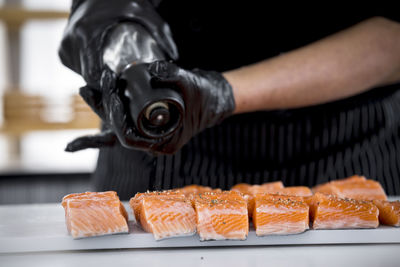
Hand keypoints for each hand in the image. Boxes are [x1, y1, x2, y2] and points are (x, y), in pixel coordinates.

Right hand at [59, 0, 176, 86]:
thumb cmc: (119, 0)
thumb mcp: (143, 12)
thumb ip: (161, 32)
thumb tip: (175, 57)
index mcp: (86, 35)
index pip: (95, 76)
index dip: (111, 88)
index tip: (128, 90)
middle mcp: (70, 44)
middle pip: (90, 80)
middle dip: (109, 88)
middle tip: (128, 89)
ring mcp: (65, 49)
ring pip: (85, 78)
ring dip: (101, 83)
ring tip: (120, 80)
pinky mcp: (63, 53)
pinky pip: (80, 71)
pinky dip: (93, 74)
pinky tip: (107, 71)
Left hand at [66, 61, 235, 153]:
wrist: (215, 97)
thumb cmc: (205, 96)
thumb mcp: (190, 84)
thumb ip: (172, 75)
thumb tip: (152, 68)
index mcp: (164, 142)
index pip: (129, 138)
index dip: (116, 118)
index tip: (113, 95)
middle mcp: (154, 141)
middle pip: (119, 130)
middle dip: (103, 109)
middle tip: (89, 89)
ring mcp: (150, 131)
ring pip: (120, 123)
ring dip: (104, 106)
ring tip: (88, 89)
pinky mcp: (147, 120)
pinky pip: (125, 116)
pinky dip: (113, 106)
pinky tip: (102, 94)